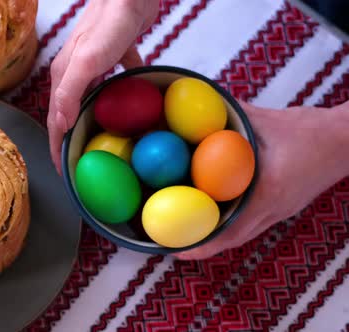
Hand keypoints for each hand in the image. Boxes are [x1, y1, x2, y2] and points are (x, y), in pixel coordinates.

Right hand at [47, 0, 159, 172]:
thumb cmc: (108, 25)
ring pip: (92, 101)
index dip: (57, 148)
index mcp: (64, 76)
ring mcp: (95, 65)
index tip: (64, 173)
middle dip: (74, 140)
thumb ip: (71, 91)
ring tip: (105, 143)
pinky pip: (118, 82)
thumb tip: (61, 125)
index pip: (55, 120)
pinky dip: (123, 96)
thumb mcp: (86, 60)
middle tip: (84, 164)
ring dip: (94, 122)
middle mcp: (76, 73)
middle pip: (71, 114)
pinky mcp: (116, 56)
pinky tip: (133, 106)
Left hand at [175, 101, 348, 259]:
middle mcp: (274, 210)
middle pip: (231, 240)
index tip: (175, 249)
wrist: (347, 140)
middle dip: (202, 244)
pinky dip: (231, 223)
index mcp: (267, 194)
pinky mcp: (284, 207)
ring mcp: (281, 212)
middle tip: (173, 241)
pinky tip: (215, 212)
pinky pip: (252, 223)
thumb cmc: (311, 130)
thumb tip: (199, 102)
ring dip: (216, 236)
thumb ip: (230, 115)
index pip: (229, 229)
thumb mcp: (264, 120)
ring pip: (242, 234)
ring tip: (188, 232)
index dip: (201, 243)